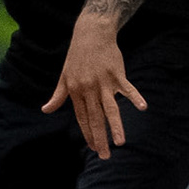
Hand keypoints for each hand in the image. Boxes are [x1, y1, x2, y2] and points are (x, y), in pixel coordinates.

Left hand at [43, 15, 147, 158]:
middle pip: (95, 118)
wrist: (91, 33)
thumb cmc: (77, 56)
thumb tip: (45, 110)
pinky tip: (142, 108)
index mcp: (76, 91)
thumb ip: (57, 96)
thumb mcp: (64, 76)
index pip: (82, 118)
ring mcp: (103, 82)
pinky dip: (135, 97)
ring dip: (115, 126)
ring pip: (110, 108)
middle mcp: (89, 89)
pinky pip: (127, 88)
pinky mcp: (116, 73)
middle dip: (100, 138)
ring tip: (121, 142)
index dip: (88, 134)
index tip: (93, 148)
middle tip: (105, 156)